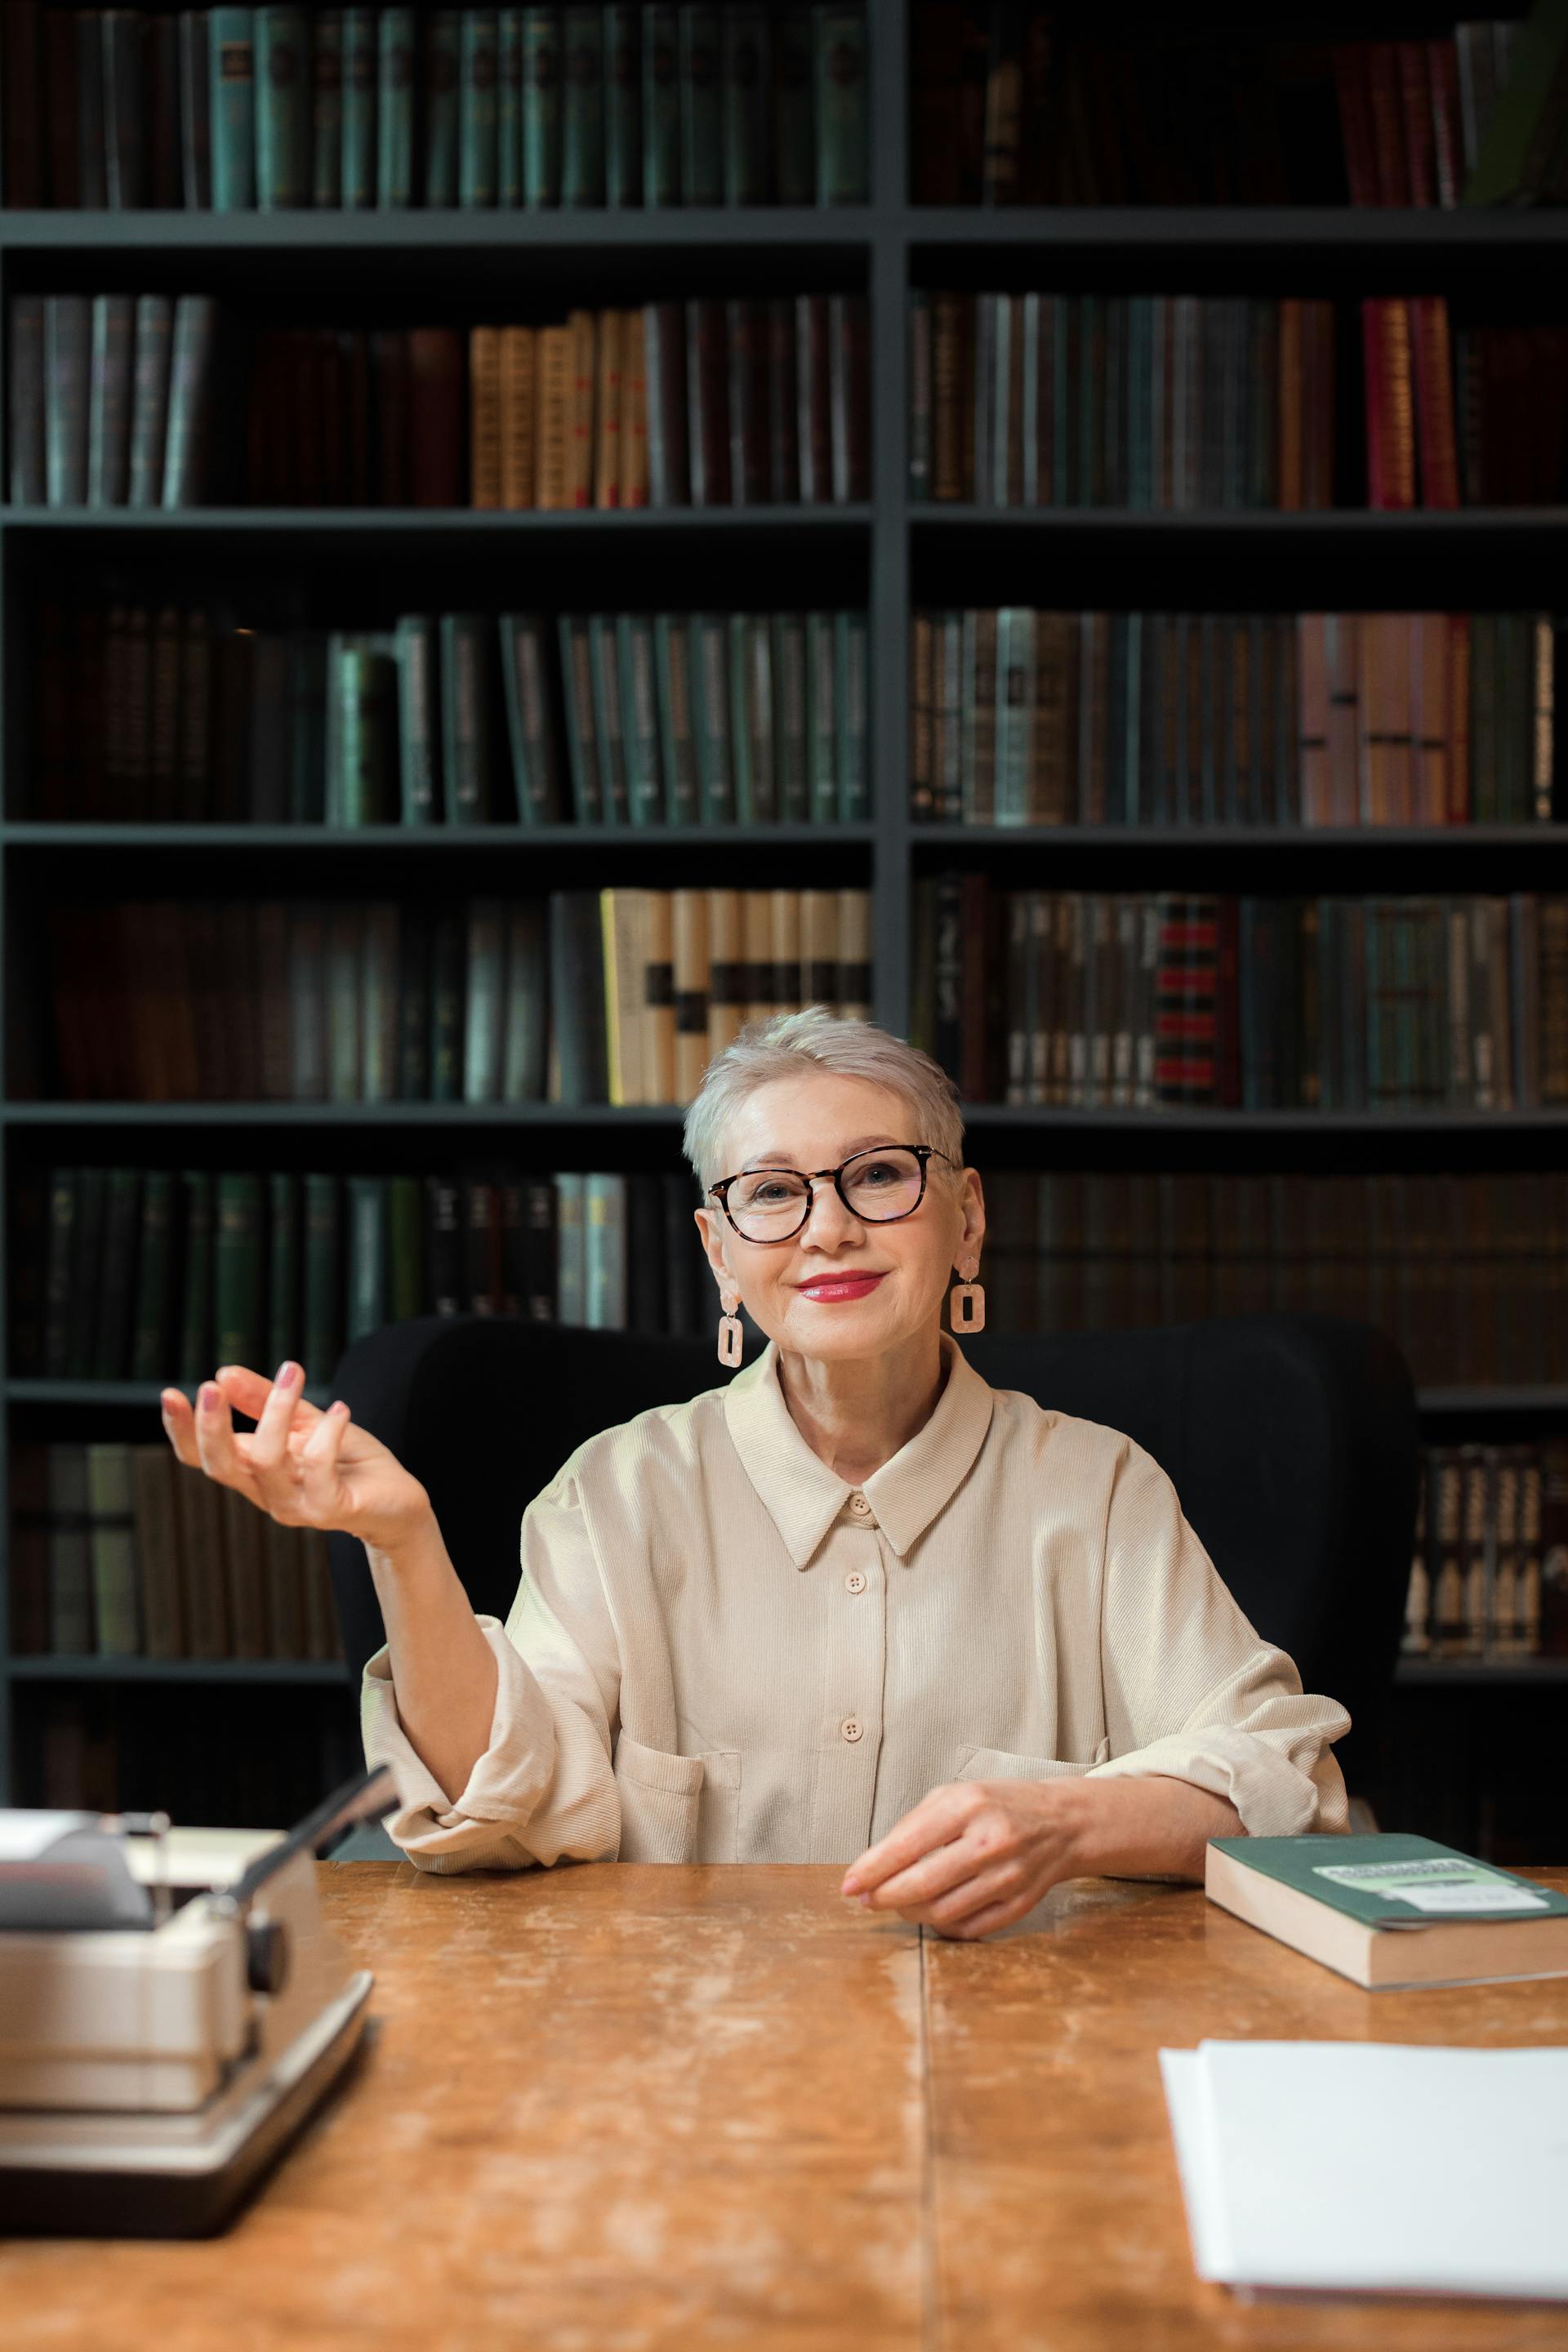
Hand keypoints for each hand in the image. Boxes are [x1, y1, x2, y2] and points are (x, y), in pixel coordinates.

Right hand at [159, 1362, 430, 1554]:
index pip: (202, 1456)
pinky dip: (326, 1435)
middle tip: (211, 1386)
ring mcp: (295, 1505)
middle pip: (220, 1466)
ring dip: (276, 1412)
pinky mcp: (329, 1509)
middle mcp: (266, 1492)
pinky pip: (317, 1470)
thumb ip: (267, 1401)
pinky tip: (341, 1409)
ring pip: (266, 1461)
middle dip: (210, 1427)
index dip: (182, 1430)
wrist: (397, 1499)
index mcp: (253, 1470)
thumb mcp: (307, 1422)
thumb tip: (225, 1373)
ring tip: (293, 1373)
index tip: (169, 1393)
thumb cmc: (350, 1461)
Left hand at [841, 1778, 1092, 1940]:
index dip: (872, 1869)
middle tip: (866, 1899)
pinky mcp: (1019, 1905)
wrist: (1062, 1822)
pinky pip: (967, 1928)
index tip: (849, 1884)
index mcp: (968, 1805)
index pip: (908, 1844)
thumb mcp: (955, 1796)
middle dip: (884, 1897)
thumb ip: (914, 1826)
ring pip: (941, 1912)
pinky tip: (931, 1912)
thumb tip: (872, 1866)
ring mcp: (1008, 1877)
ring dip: (909, 1913)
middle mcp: (990, 1841)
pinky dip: (940, 1925)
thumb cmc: (999, 1805)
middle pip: (922, 1884)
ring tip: (898, 1903)